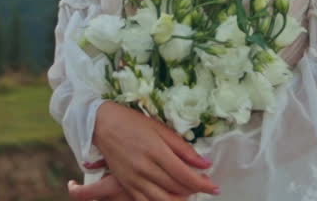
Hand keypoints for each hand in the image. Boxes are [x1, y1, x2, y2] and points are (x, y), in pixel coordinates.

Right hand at [72, 101, 219, 200]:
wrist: (101, 124)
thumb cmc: (132, 122)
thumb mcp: (160, 128)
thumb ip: (182, 147)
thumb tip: (204, 163)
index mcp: (155, 151)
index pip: (184, 174)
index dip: (202, 183)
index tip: (214, 187)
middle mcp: (145, 168)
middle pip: (175, 187)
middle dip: (194, 190)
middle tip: (205, 186)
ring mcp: (134, 179)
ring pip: (162, 199)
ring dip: (180, 200)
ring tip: (190, 193)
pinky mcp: (126, 185)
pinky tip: (171, 199)